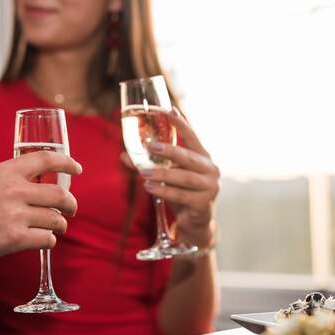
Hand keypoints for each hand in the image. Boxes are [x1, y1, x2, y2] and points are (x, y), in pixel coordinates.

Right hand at [0, 151, 81, 265]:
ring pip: (56, 220)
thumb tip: (39, 184)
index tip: (77, 169)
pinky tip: (43, 239)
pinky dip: (49, 240)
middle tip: (72, 209)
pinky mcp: (15, 238)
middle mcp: (14, 191)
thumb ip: (13, 179)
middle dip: (71, 204)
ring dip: (60, 225)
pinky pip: (47, 239)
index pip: (46, 158)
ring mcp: (16, 215)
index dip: (67, 163)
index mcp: (7, 171)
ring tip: (57, 227)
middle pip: (60, 195)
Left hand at [140, 108, 219, 246]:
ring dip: (163, 175)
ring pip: (184, 178)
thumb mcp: (166, 178)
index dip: (181, 125)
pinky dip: (164, 191)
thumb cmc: (181, 194)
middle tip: (152, 146)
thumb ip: (148, 165)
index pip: (193, 137)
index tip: (169, 110)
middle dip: (170, 151)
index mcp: (203, 158)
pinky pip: (182, 195)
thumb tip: (123, 155)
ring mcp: (210, 187)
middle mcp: (210, 170)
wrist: (195, 223)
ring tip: (144, 173)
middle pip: (189, 157)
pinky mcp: (204, 203)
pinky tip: (149, 188)